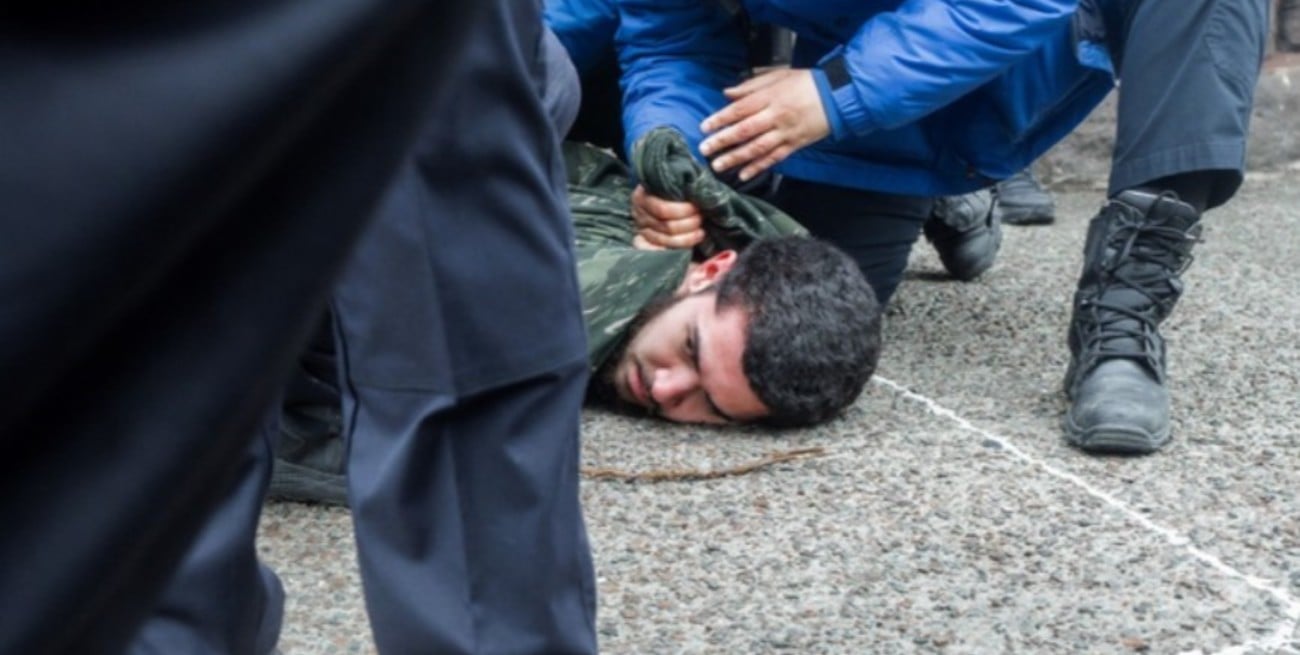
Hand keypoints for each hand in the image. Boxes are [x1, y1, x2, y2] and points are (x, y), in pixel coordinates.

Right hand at [630, 184, 704, 249]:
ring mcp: (641, 229)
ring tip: (700, 231)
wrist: (657, 196)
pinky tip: (690, 244)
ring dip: (688, 237)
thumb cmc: (671, 187)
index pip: (663, 209)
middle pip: (667, 226)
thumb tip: (697, 185)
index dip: (683, 210)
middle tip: (701, 218)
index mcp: (642, 196)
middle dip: (689, 224)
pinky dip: (677, 248)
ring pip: (666, 240)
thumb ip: (681, 181)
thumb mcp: (672, 180)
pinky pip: (660, 250)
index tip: (697, 207)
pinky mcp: (646, 242)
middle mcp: (639, 214)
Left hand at [698, 68, 829, 181]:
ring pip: (757, 148)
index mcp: (770, 97)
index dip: (721, 119)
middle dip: (723, 141)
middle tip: (704, 149)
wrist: (837, 95)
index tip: (705, 127)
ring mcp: (786, 133)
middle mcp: (776, 116)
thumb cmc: (806, 83)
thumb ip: (751, 85)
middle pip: (745, 130)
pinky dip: (758, 167)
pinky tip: (744, 174)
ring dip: (736, 158)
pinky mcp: (795, 144)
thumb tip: (727, 94)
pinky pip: (774, 158)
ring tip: (718, 165)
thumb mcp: (778, 76)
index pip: (740, 109)